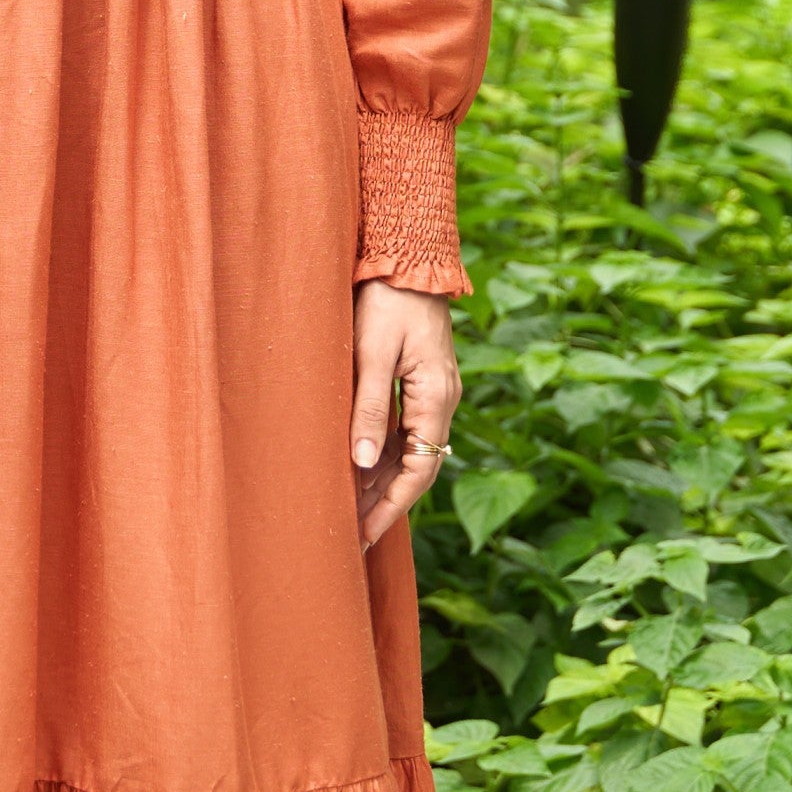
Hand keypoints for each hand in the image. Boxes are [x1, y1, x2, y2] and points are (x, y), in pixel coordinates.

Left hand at [349, 281, 458, 550]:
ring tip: (349, 511)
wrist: (408, 255)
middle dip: (385, 503)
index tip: (363, 535)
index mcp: (436, 396)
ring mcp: (434, 391)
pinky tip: (358, 469)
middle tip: (352, 537)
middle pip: (417, 467)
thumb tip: (360, 464)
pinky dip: (383, 454)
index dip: (390, 507)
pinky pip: (404, 430)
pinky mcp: (420, 381)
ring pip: (410, 451)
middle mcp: (442, 399)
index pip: (418, 470)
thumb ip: (368, 409)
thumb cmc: (386, 299)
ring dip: (382, 481)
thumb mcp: (372, 354)